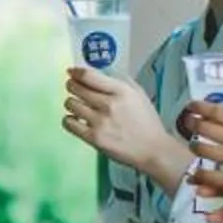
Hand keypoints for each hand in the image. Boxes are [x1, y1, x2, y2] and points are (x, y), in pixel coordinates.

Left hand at [64, 67, 193, 191]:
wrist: (153, 149)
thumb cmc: (147, 122)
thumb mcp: (138, 94)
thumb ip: (121, 81)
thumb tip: (101, 72)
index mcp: (121, 91)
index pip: (88, 76)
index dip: (75, 72)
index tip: (71, 72)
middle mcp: (109, 104)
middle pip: (76, 88)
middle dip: (72, 86)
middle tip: (73, 88)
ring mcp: (100, 122)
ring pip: (70, 104)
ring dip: (71, 103)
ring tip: (77, 106)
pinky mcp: (94, 138)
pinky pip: (69, 123)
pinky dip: (69, 119)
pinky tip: (76, 120)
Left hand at [180, 105, 222, 222]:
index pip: (220, 111)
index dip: (201, 107)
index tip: (192, 106)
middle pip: (207, 127)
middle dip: (193, 124)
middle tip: (186, 124)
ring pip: (203, 150)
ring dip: (195, 147)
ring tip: (193, 147)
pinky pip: (209, 175)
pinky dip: (199, 174)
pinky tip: (195, 174)